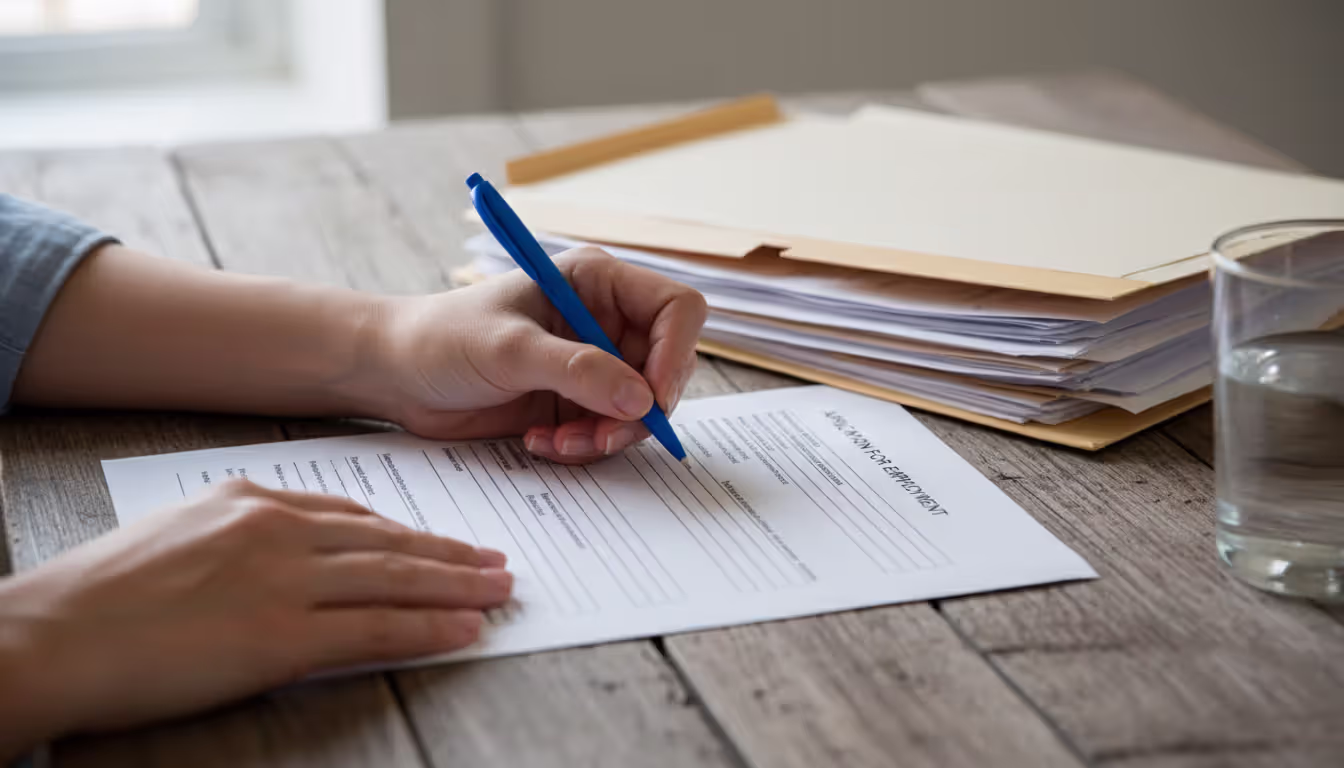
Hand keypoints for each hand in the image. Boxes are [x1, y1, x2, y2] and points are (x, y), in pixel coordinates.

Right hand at [0, 479, 510, 752]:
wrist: (53, 633)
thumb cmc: (101, 593)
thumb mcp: (178, 533)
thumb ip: (238, 531)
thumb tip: (282, 543)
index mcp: (252, 500)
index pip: (352, 513)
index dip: (406, 529)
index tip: (441, 539)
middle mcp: (278, 529)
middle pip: (388, 540)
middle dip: (449, 553)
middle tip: (496, 559)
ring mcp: (285, 580)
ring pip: (396, 577)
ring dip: (457, 586)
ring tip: (499, 590)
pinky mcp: (283, 636)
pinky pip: (377, 628)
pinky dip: (429, 628)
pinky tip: (465, 629)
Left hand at [355, 247, 706, 463]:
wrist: (397, 374)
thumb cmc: (442, 338)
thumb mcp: (510, 349)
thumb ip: (577, 370)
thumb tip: (641, 399)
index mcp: (598, 282)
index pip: (676, 309)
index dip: (677, 354)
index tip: (652, 399)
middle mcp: (605, 320)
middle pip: (666, 368)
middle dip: (638, 411)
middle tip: (600, 438)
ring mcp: (593, 364)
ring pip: (641, 409)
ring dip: (607, 435)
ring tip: (558, 441)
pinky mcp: (576, 401)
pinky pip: (609, 432)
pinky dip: (585, 446)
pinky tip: (541, 442)